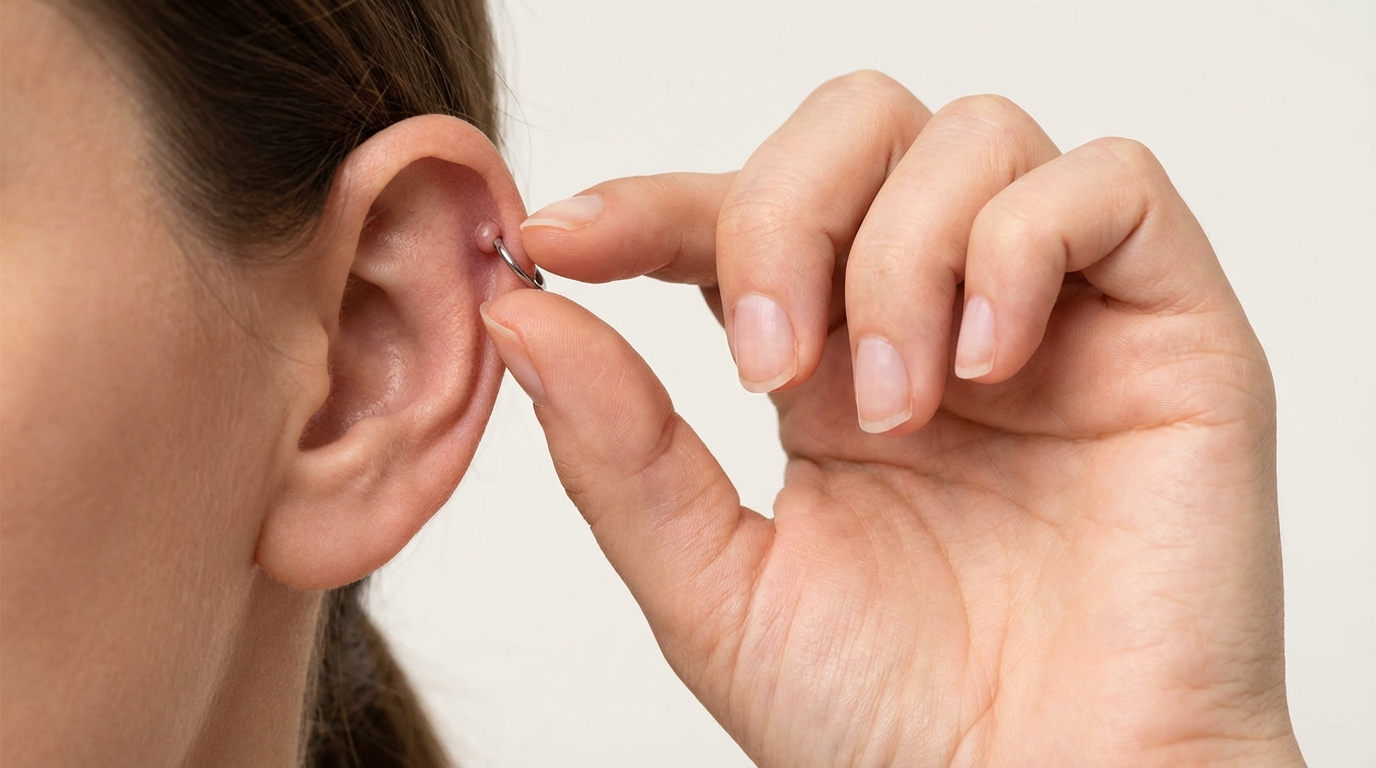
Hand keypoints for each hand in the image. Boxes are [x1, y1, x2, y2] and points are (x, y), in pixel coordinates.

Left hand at [481, 72, 1303, 765]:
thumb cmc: (899, 722)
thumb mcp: (716, 586)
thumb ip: (618, 447)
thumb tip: (522, 310)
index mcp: (827, 363)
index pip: (736, 211)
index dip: (647, 200)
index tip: (564, 238)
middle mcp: (938, 315)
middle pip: (856, 126)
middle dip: (782, 214)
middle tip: (769, 362)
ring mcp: (1056, 312)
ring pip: (971, 137)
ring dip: (900, 256)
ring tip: (900, 407)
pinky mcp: (1171, 327)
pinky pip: (1110, 186)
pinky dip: (1022, 247)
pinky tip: (987, 366)